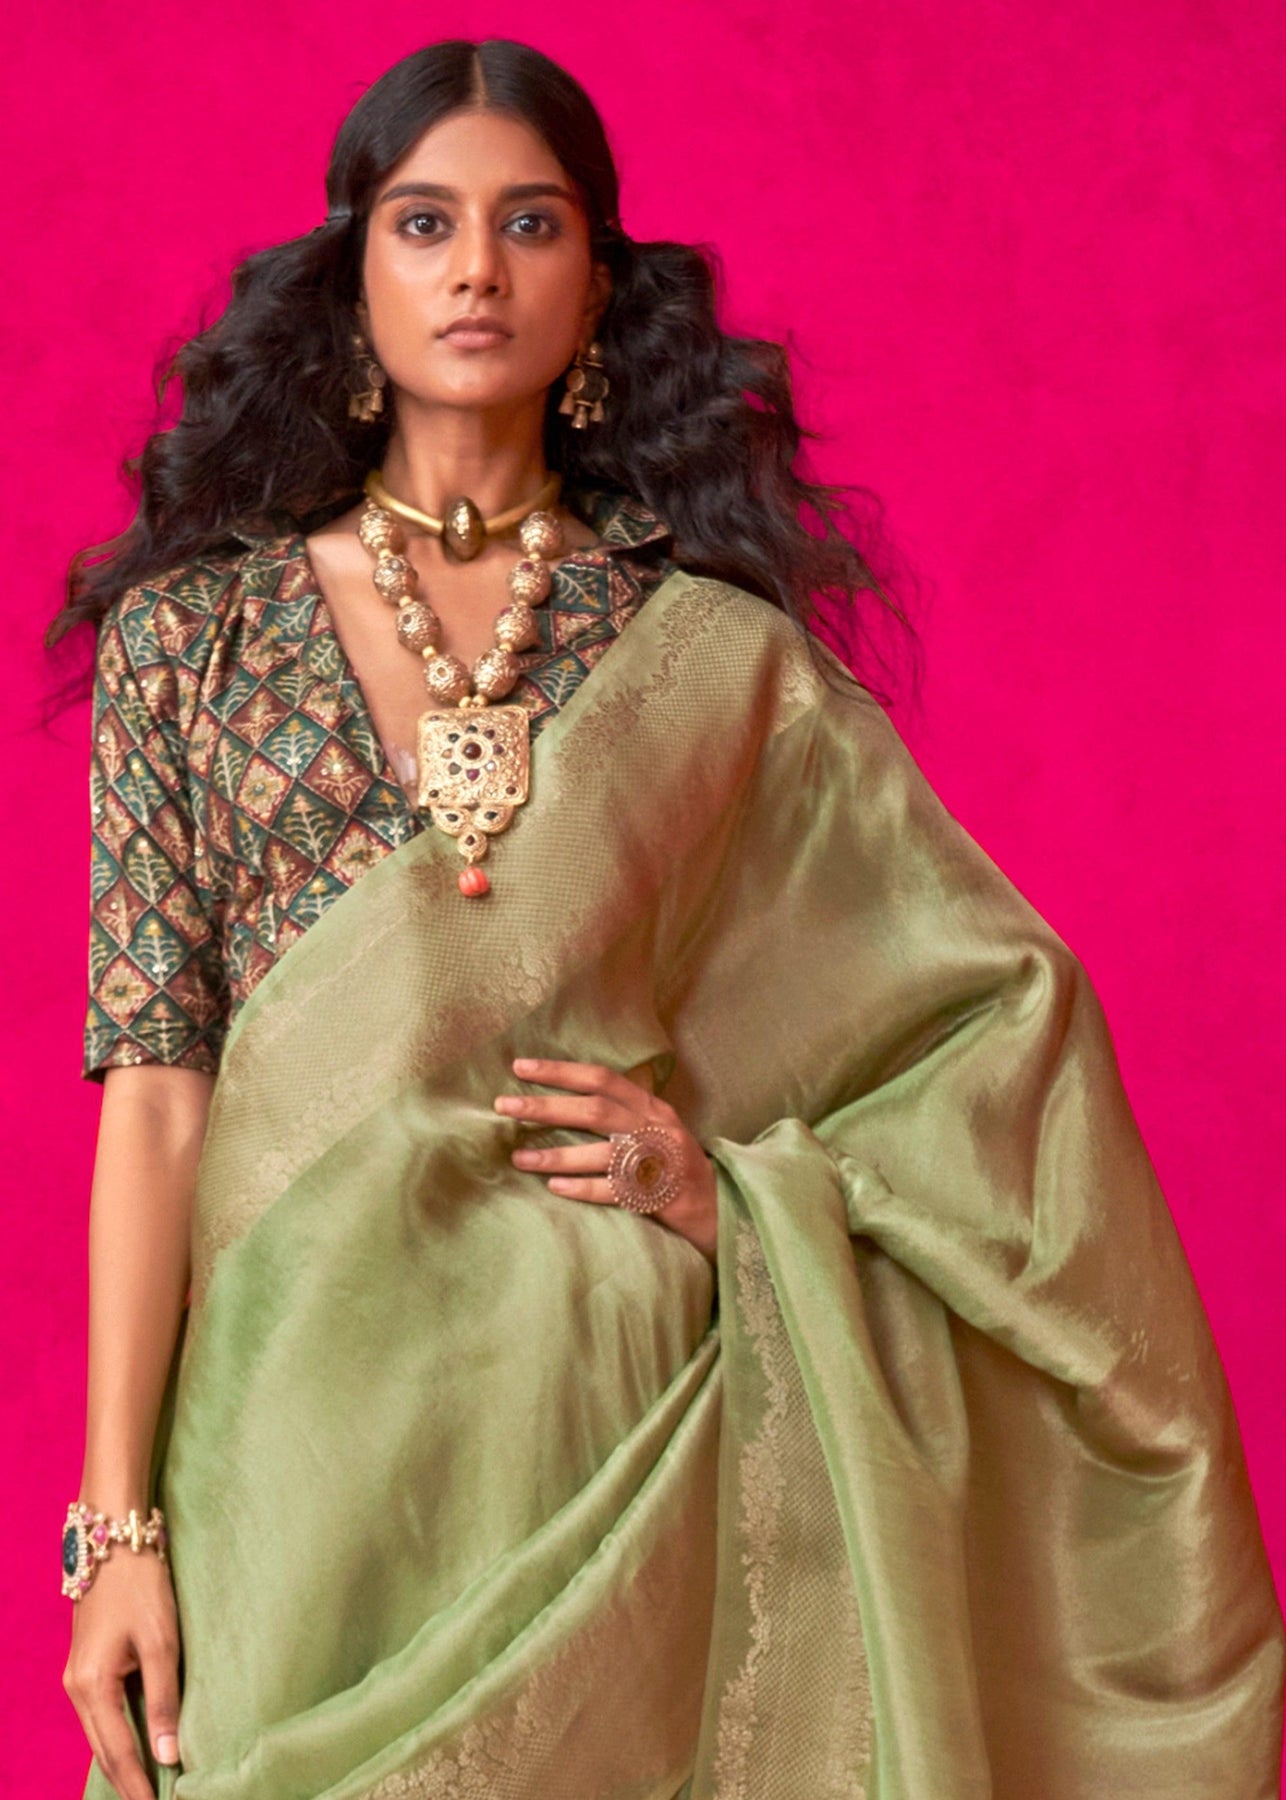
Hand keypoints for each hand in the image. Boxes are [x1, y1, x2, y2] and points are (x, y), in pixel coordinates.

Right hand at [63, 1550, 180, 1798]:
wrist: (114, 1539)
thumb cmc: (142, 1586)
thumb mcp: (161, 1643)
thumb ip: (164, 1699)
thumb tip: (169, 1754)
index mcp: (93, 1685)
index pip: (119, 1751)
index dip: (139, 1784)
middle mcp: (77, 1688)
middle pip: (103, 1749)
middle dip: (127, 1779)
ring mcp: (77, 1676)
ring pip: (99, 1734)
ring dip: (122, 1759)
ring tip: (148, 1785)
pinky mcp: (86, 1664)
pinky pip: (100, 1714)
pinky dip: (117, 1735)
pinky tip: (136, 1744)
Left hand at [495, 1058, 717, 1264]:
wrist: (719, 1205)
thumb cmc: (674, 1163)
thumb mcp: (656, 1126)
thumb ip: (622, 1111)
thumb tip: (565, 1097)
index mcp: (651, 1105)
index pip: (602, 1078)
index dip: (561, 1071)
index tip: (520, 1067)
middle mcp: (654, 1127)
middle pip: (595, 1110)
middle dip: (546, 1106)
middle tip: (505, 1106)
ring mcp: (657, 1161)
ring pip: (600, 1152)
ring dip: (555, 1155)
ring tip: (519, 1159)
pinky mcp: (657, 1195)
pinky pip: (613, 1191)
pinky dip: (582, 1187)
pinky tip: (554, 1188)